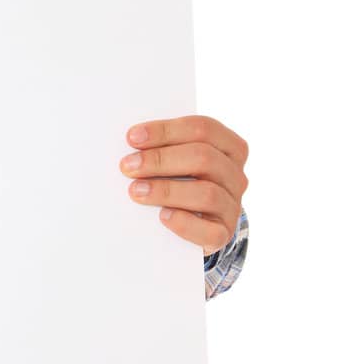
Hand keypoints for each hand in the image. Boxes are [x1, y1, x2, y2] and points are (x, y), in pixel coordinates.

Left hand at [119, 115, 248, 253]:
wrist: (193, 226)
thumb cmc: (179, 183)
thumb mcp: (177, 161)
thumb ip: (163, 148)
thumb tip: (131, 142)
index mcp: (229, 148)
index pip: (203, 129)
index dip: (166, 130)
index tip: (132, 138)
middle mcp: (235, 176)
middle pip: (203, 157)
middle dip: (160, 160)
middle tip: (128, 166)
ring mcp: (232, 206)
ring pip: (207, 193)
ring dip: (166, 190)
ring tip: (136, 191)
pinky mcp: (223, 234)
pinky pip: (210, 231)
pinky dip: (184, 223)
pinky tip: (162, 216)